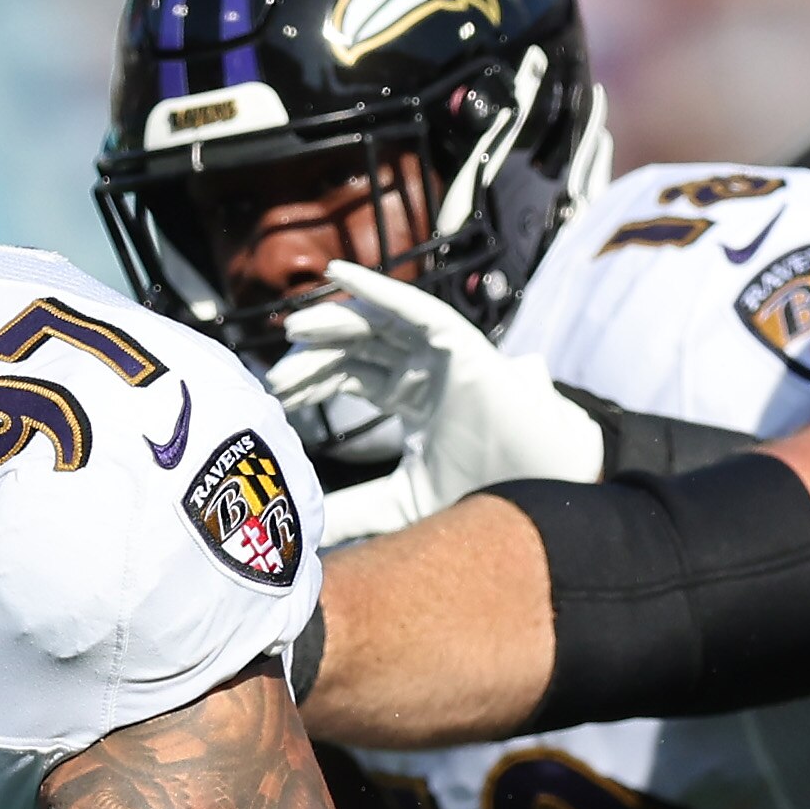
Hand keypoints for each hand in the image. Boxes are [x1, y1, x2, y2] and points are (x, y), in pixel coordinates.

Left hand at [270, 259, 605, 530]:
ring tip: (294, 330)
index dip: (312, 380)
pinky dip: (377, 289)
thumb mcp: (398, 502)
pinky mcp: (459, 343)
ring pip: (375, 324)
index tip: (276, 394)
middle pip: (354, 348)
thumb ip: (354, 510)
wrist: (534, 493)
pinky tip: (337, 273)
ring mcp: (440, 352)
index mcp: (408, 397)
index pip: (348, 376)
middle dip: (314, 356)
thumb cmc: (480, 494)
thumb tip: (306, 535)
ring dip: (333, 320)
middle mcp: (420, 369)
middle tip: (276, 375)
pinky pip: (412, 308)